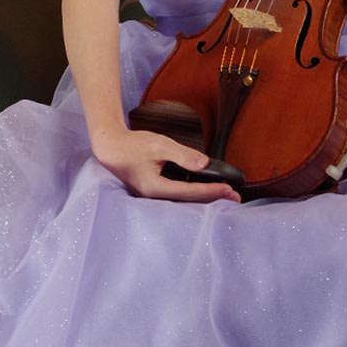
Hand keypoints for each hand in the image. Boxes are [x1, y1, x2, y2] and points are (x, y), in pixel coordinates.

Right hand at [93, 127, 240, 202]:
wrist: (111, 146)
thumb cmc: (133, 144)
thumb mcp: (159, 144)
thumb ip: (183, 154)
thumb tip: (204, 164)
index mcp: (155, 188)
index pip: (190, 192)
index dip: (211, 191)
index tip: (229, 189)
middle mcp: (153, 197)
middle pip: (189, 201)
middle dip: (213, 198)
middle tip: (235, 197)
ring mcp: (152, 196)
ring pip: (184, 200)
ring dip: (205, 197)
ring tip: (224, 194)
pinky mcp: (154, 191)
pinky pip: (177, 195)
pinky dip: (193, 193)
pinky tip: (204, 189)